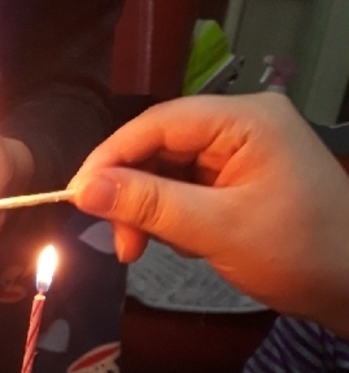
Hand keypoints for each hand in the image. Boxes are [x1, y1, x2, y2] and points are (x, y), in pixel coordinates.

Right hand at [68, 93, 348, 335]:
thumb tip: (84, 190)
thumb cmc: (297, 253)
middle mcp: (239, 127)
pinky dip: (168, 220)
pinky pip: (182, 192)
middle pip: (157, 149)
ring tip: (143, 250)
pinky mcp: (234, 182)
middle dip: (131, 196)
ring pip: (165, 174)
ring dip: (146, 213)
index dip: (109, 158)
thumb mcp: (217, 229)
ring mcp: (237, 155)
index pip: (157, 125)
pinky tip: (177, 244)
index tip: (75, 198)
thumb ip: (150, 205)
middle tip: (120, 243)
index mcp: (244, 120)